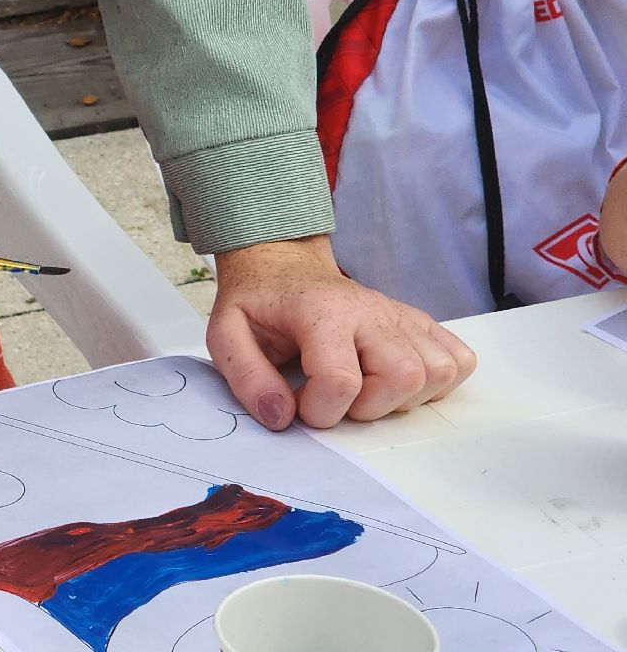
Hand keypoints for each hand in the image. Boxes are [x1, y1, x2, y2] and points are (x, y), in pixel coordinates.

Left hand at [206, 235, 476, 429]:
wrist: (283, 267)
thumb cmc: (258, 303)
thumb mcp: (226, 334)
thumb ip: (246, 377)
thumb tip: (281, 417)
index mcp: (320, 311)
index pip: (341, 379)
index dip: (319, 410)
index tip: (299, 404)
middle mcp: (370, 310)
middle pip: (404, 376)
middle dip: (369, 408)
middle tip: (337, 399)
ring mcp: (399, 315)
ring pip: (437, 372)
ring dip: (403, 398)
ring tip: (364, 390)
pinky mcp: (418, 323)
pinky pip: (458, 359)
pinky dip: (436, 382)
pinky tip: (394, 381)